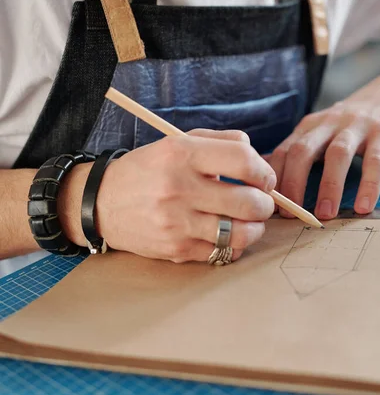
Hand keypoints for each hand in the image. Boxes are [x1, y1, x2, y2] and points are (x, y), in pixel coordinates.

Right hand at [94, 129, 275, 262]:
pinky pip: (222, 252)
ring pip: (240, 233)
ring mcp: (177, 223)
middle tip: (261, 202)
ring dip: (255, 228)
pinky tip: (227, 233)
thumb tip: (255, 155)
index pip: (244, 161)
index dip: (264, 172)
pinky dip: (233, 244)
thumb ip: (220, 142)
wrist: (100, 202)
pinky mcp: (176, 249)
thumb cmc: (147, 171)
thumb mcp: (177, 143)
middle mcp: (179, 188)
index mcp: (182, 155)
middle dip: (265, 204)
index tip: (265, 179)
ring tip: (250, 221)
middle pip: (249, 202)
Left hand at [268, 70, 379, 219]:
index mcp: (310, 127)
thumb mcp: (322, 131)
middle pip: (303, 151)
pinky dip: (368, 185)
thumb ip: (299, 152)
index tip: (270, 207)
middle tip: (292, 215)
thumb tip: (269, 181)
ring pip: (337, 155)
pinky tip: (363, 206)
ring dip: (328, 186)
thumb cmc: (353, 124)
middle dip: (294, 184)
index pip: (283, 151)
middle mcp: (329, 123)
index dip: (274, 180)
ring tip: (325, 214)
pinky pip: (375, 162)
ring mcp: (357, 126)